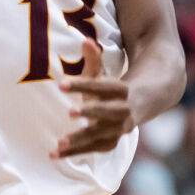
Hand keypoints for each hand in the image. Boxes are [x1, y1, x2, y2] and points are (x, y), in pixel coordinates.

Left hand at [53, 39, 134, 157]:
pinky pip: (94, 149)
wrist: (139, 106)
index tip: (61, 84)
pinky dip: (75, 153)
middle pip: (107, 111)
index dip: (82, 85)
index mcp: (122, 90)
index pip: (101, 87)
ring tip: (58, 143)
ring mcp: (119, 129)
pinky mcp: (111, 142)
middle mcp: (124, 110)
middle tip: (70, 113)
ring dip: (81, 139)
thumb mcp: (103, 74)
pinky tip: (54, 154)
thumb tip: (85, 40)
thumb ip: (94, 58)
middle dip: (90, 112)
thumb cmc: (111, 89)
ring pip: (101, 135)